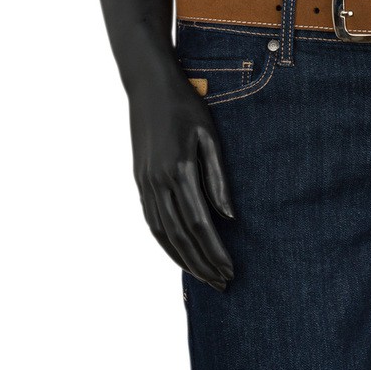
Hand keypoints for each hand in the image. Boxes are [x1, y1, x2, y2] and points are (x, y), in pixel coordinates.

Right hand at [126, 48, 235, 290]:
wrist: (148, 85)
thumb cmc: (186, 105)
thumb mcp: (209, 135)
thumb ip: (218, 177)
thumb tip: (229, 217)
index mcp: (179, 170)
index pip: (201, 224)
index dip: (216, 251)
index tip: (231, 270)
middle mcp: (158, 182)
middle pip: (182, 236)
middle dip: (202, 264)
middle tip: (222, 284)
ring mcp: (145, 183)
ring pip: (163, 234)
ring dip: (183, 259)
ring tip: (203, 277)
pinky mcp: (139, 181)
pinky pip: (152, 221)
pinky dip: (165, 243)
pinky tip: (178, 254)